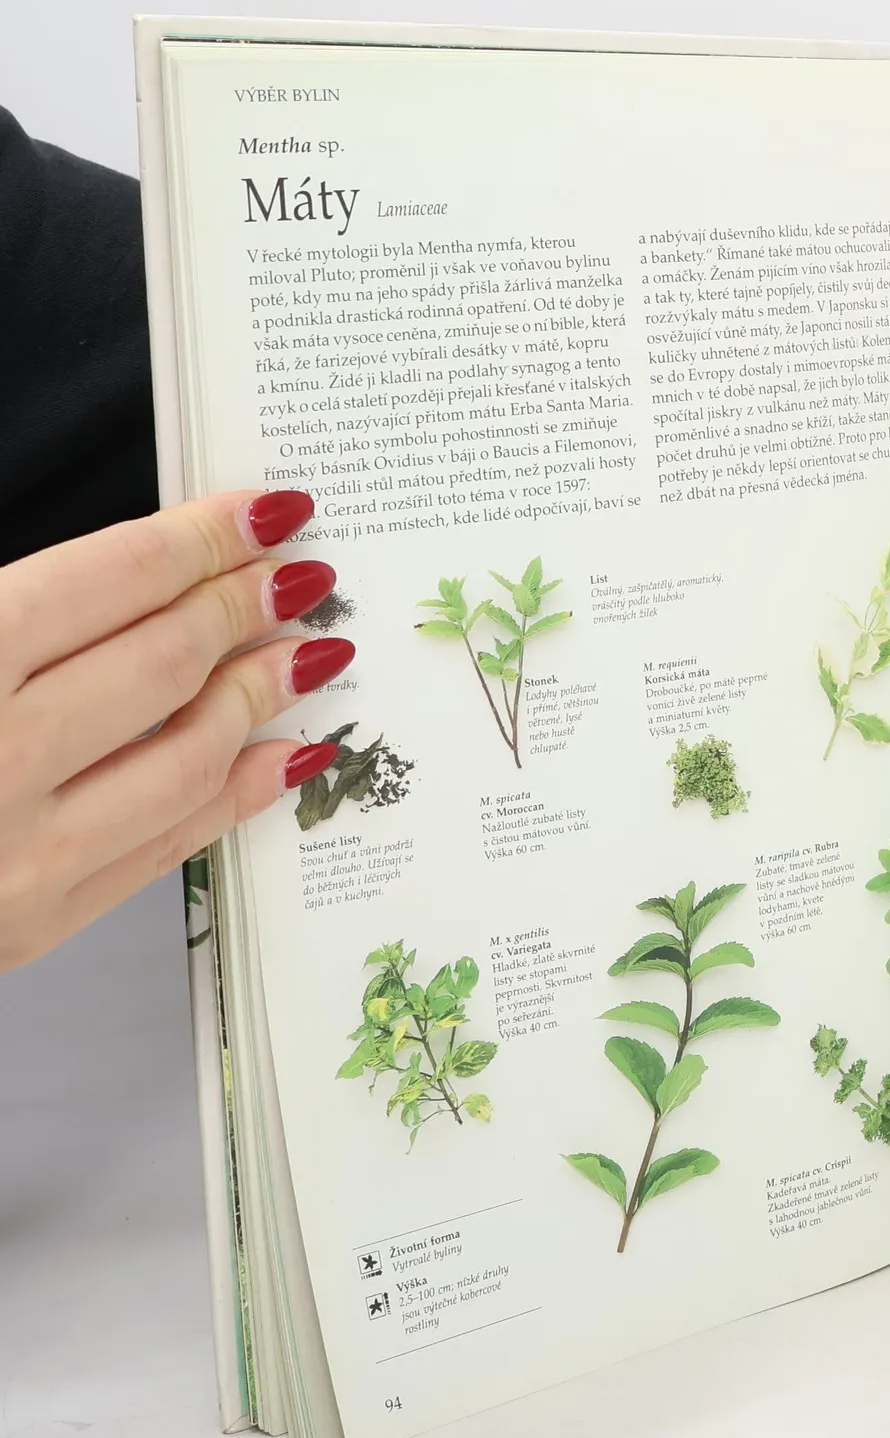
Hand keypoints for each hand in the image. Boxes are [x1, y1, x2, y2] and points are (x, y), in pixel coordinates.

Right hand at [0, 489, 351, 970]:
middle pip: (161, 663)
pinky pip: (167, 849)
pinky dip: (239, 794)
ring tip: (311, 651)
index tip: (269, 511)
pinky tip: (287, 754)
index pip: (108, 581)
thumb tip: (125, 567)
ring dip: (261, 698)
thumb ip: (0, 606)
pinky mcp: (32, 925)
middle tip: (302, 573)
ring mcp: (17, 854)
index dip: (200, 540)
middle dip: (244, 609)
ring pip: (184, 757)